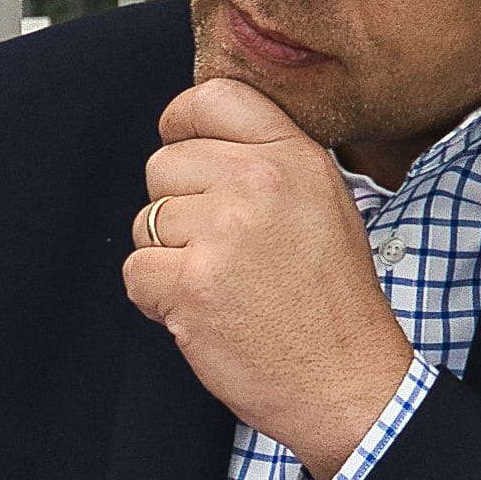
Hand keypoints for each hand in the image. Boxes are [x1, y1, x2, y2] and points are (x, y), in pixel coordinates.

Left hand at [126, 78, 412, 475]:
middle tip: (219, 249)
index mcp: (294, 156)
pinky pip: (136, 270)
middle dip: (175, 207)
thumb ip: (267, 161)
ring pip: (145, 221)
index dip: (183, 124)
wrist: (344, 380)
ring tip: (220, 284)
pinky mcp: (191, 284)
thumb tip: (199, 137)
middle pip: (163, 163)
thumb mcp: (323, 203)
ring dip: (167, 256)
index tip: (184, 148)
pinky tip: (202, 311)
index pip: (211, 98)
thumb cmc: (331, 299)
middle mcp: (259, 183)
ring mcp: (223, 233)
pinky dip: (156, 298)